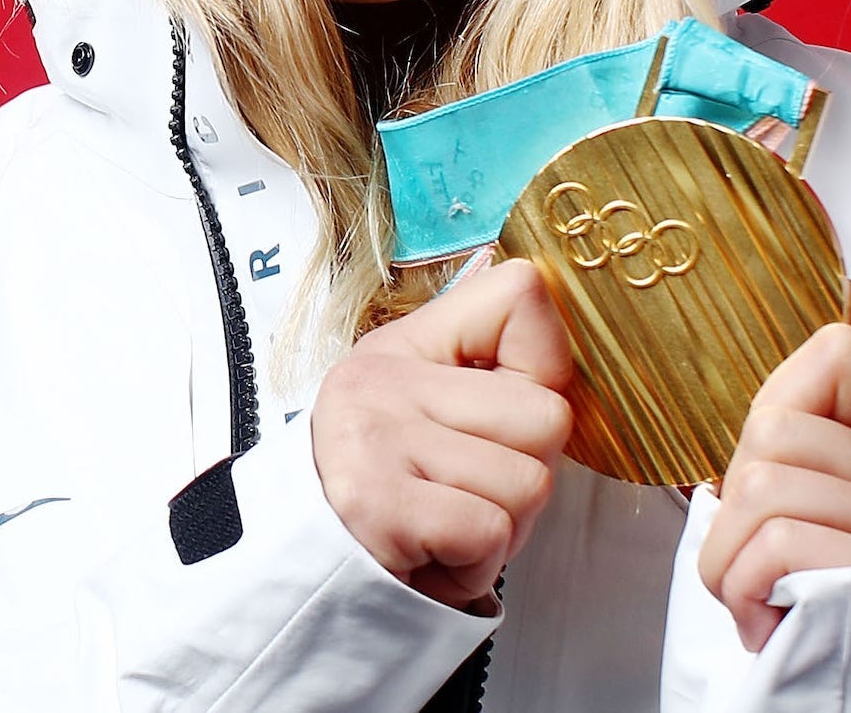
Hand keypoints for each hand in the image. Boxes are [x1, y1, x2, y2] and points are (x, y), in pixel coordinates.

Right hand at [311, 256, 575, 607]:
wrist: (301, 574)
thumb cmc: (388, 488)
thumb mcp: (423, 399)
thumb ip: (484, 351)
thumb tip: (524, 275)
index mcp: (407, 344)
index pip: (520, 295)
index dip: (544, 365)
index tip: (506, 410)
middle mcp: (384, 382)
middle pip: (549, 416)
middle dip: (526, 471)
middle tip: (470, 492)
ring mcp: (378, 441)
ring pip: (529, 483)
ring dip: (502, 528)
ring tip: (447, 526)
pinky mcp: (379, 508)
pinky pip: (490, 532)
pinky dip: (475, 565)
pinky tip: (433, 555)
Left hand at [697, 287, 850, 650]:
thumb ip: (838, 417)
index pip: (833, 355)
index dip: (774, 406)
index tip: (766, 471)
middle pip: (771, 432)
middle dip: (731, 502)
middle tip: (747, 558)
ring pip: (760, 486)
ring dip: (727, 557)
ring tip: (752, 595)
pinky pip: (774, 545)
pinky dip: (745, 588)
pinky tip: (767, 619)